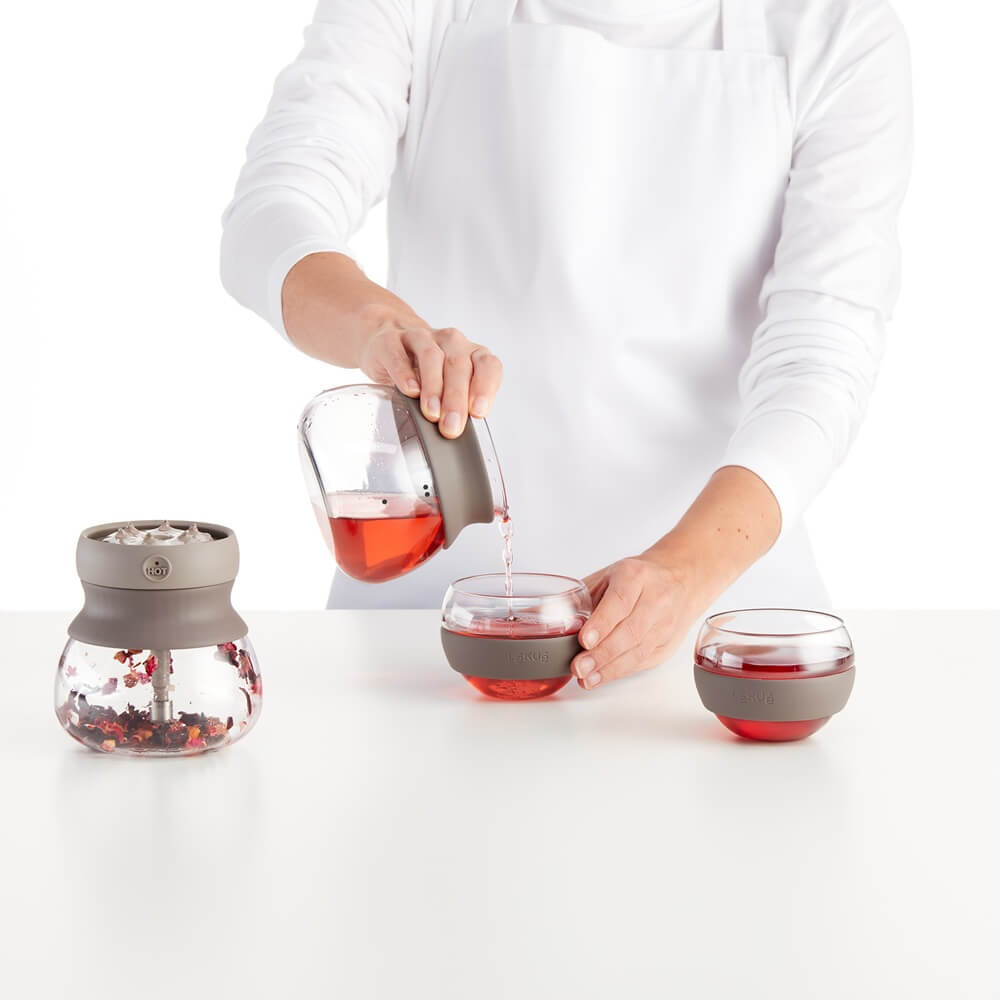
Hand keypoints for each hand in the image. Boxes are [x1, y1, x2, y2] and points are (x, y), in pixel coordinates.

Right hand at [360, 320, 502, 438]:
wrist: (389, 345)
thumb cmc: (424, 373)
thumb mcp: (447, 388)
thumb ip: (456, 405)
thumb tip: (456, 431)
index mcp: (471, 353)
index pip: (487, 365)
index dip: (485, 388)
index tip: (478, 412)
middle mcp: (450, 341)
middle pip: (458, 365)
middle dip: (456, 399)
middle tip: (451, 426)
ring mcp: (420, 337)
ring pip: (431, 357)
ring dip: (433, 387)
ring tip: (432, 413)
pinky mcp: (390, 340)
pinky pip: (399, 355)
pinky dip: (405, 374)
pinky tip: (409, 391)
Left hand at [572, 555, 704, 689]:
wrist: (680, 579)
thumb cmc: (638, 577)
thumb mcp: (608, 575)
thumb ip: (583, 596)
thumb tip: (546, 619)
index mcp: (636, 576)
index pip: (620, 602)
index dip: (602, 623)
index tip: (584, 640)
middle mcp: (656, 599)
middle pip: (630, 631)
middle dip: (602, 653)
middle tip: (579, 666)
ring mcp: (665, 624)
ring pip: (638, 651)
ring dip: (609, 669)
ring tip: (586, 678)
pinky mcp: (667, 644)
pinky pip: (642, 661)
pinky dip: (619, 672)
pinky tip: (601, 677)